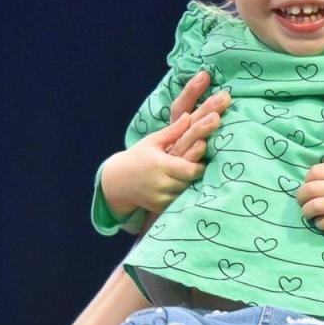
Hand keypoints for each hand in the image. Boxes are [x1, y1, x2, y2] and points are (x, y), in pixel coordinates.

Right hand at [101, 71, 228, 216]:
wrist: (116, 181)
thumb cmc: (137, 157)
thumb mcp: (153, 141)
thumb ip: (173, 131)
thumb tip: (188, 116)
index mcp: (161, 165)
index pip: (190, 169)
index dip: (200, 166)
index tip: (206, 161)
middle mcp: (161, 183)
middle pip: (191, 182)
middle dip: (198, 176)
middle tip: (207, 169)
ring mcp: (161, 198)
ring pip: (186, 193)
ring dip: (193, 186)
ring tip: (206, 181)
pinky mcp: (160, 208)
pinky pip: (179, 202)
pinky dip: (185, 196)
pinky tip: (192, 192)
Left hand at [296, 160, 323, 230]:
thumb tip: (317, 174)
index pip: (315, 172)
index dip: (307, 178)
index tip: (308, 183)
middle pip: (310, 189)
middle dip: (301, 196)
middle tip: (302, 200)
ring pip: (314, 207)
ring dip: (306, 210)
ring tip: (308, 212)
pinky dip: (318, 222)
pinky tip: (320, 221)